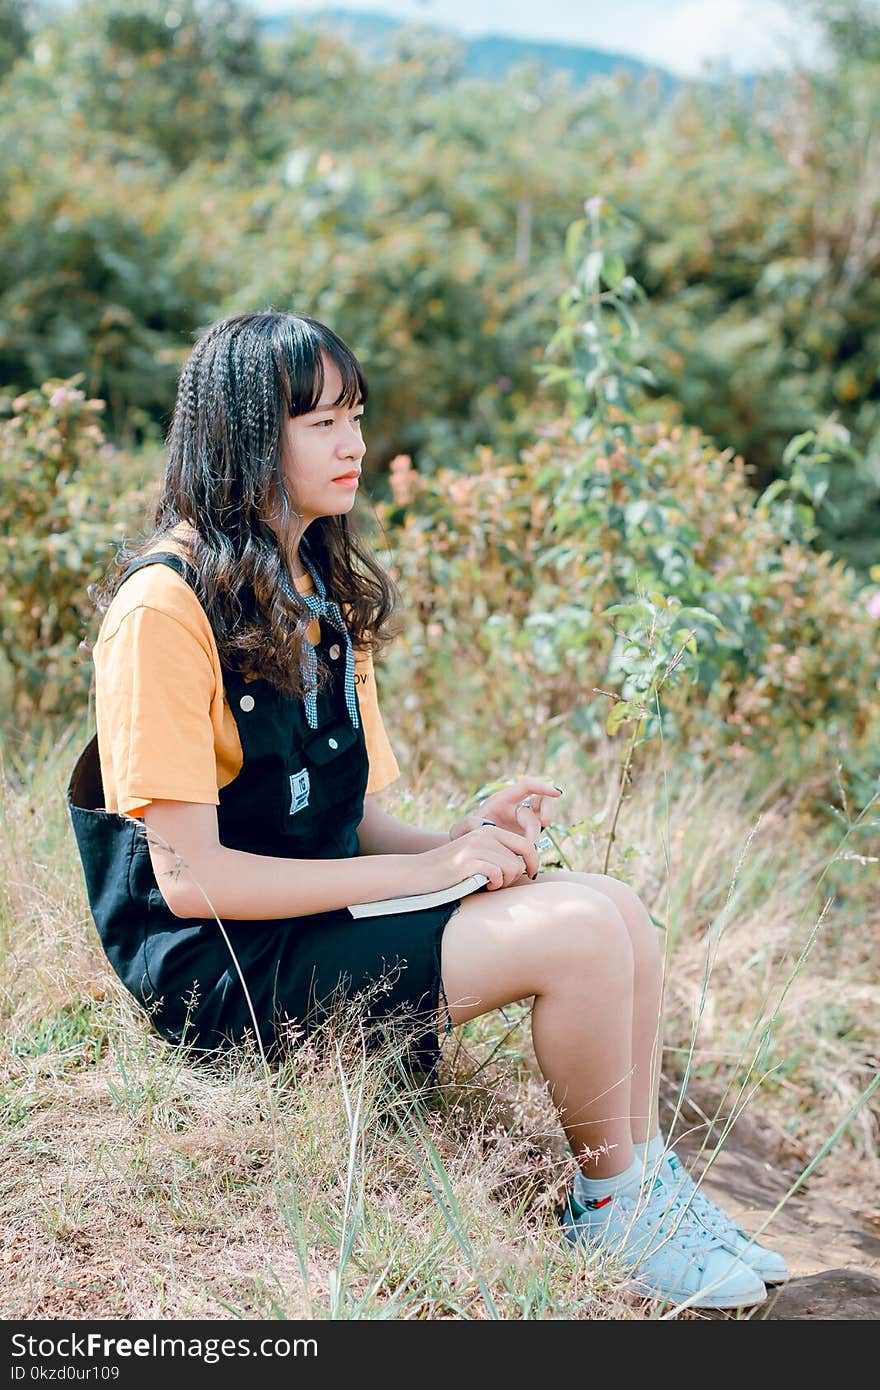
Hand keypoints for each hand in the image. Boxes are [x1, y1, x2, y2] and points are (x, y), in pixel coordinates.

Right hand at [415, 822, 542, 894]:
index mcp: (488, 830)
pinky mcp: (468, 861)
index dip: (534, 861)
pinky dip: (494, 884)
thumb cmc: (451, 871)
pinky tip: (482, 885)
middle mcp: (484, 834)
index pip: (526, 844)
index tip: (532, 874)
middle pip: (521, 859)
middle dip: (516, 875)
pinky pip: (498, 875)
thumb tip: (527, 868)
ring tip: (489, 884)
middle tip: (501, 883)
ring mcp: (475, 847)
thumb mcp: (476, 855)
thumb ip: (498, 855)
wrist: (418, 873)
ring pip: (512, 868)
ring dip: (504, 882)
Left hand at [457, 778, 562, 847]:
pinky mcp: (528, 839)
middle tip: (528, 844)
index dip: (543, 786)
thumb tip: (484, 824)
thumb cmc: (463, 839)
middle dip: (538, 824)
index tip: (557, 793)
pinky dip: (537, 851)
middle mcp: (517, 809)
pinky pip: (540, 840)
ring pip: (544, 821)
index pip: (528, 786)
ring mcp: (524, 824)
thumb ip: (466, 825)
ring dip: (538, 836)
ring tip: (527, 852)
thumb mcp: (458, 831)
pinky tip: (528, 863)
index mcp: (502, 801)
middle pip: (541, 805)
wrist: (468, 855)